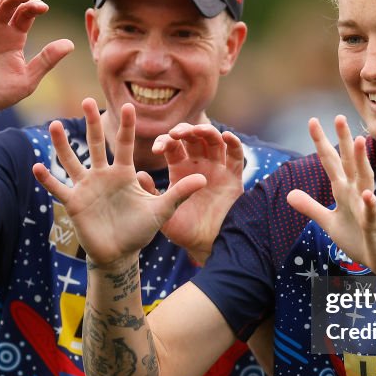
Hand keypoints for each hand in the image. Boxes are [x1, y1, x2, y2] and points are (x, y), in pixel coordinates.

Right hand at [33, 99, 207, 266]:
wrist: (120, 253)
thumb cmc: (140, 230)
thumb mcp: (162, 210)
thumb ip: (179, 193)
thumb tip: (202, 178)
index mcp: (124, 173)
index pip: (126, 144)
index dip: (127, 126)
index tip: (128, 105)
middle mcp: (103, 175)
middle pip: (96, 144)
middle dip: (92, 123)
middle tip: (87, 100)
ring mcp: (87, 187)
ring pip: (73, 161)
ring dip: (63, 145)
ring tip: (54, 125)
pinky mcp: (75, 203)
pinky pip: (58, 188)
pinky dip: (47, 179)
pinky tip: (35, 167)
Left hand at [137, 123, 244, 263]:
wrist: (205, 245)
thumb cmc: (182, 230)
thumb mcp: (162, 211)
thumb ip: (152, 193)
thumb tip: (139, 175)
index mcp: (180, 169)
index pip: (173, 146)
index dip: (166, 142)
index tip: (157, 149)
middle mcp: (199, 165)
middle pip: (193, 138)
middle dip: (185, 131)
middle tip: (176, 133)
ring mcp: (217, 169)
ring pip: (214, 142)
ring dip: (207, 132)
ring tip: (198, 130)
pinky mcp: (234, 177)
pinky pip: (236, 156)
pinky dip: (234, 143)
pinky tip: (226, 136)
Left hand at [286, 116, 375, 277]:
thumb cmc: (359, 238)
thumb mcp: (329, 222)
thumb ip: (311, 207)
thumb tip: (289, 194)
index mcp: (344, 192)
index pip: (332, 163)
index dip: (321, 143)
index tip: (312, 121)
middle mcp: (357, 194)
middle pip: (349, 163)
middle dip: (344, 141)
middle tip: (339, 116)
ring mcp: (367, 208)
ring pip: (364, 180)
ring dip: (361, 162)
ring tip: (359, 141)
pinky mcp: (375, 226)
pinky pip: (372, 214)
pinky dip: (370, 204)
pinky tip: (367, 194)